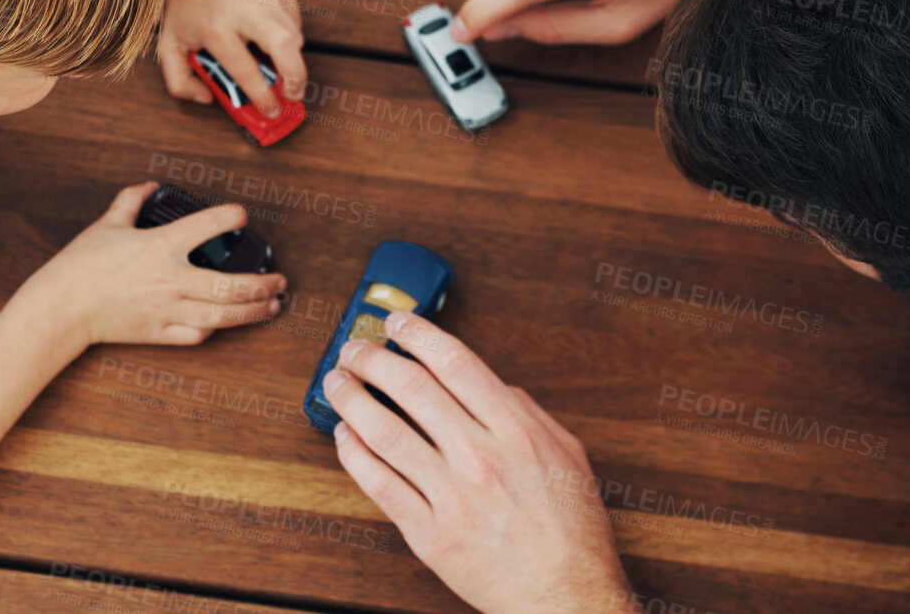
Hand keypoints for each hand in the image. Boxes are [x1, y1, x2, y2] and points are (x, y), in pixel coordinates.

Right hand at [38, 182, 286, 346]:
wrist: (61, 308)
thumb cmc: (80, 265)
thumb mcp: (106, 224)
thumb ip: (130, 201)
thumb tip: (147, 186)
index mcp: (160, 246)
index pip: (207, 226)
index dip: (231, 217)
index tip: (243, 215)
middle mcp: (170, 279)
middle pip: (229, 285)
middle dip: (262, 283)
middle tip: (280, 279)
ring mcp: (167, 310)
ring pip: (222, 315)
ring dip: (253, 311)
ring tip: (272, 305)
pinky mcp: (158, 334)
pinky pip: (196, 336)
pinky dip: (215, 330)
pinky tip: (226, 324)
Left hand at [159, 0, 305, 116]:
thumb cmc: (186, 7)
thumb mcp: (169, 44)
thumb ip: (179, 81)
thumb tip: (207, 99)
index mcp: (215, 29)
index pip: (245, 70)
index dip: (262, 96)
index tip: (270, 110)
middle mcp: (245, 11)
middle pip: (285, 48)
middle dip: (296, 78)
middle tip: (294, 95)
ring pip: (295, 37)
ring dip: (291, 59)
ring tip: (277, 65)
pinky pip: (295, 21)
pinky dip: (289, 35)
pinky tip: (269, 35)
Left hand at [326, 312, 629, 613]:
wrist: (567, 600)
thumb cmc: (572, 532)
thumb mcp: (568, 454)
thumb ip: (527, 411)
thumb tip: (491, 383)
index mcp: (516, 432)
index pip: (455, 364)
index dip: (419, 335)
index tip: (396, 323)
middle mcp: (481, 458)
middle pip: (412, 390)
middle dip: (374, 360)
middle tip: (355, 347)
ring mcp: (452, 497)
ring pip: (385, 433)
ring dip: (352, 400)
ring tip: (337, 382)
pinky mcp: (429, 536)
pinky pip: (380, 485)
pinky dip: (355, 454)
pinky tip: (345, 435)